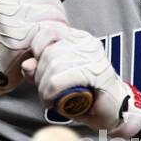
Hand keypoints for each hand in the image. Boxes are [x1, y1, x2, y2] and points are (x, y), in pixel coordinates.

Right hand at [0, 0, 68, 97]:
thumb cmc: (14, 38)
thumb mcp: (25, 12)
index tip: (51, 8)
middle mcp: (5, 2)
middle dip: (59, 13)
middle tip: (55, 28)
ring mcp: (10, 19)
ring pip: (52, 13)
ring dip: (60, 26)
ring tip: (53, 36)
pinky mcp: (19, 37)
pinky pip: (50, 30)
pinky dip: (56, 38)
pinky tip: (50, 45)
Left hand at [23, 23, 140, 135]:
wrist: (113, 111)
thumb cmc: (86, 96)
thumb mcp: (56, 82)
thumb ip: (39, 71)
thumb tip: (27, 65)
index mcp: (77, 38)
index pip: (47, 29)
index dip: (36, 48)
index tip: (38, 69)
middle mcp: (85, 42)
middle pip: (47, 51)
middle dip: (39, 76)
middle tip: (45, 93)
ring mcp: (92, 56)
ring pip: (52, 65)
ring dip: (44, 88)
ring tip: (50, 99)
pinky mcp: (95, 72)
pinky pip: (60, 79)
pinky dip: (51, 92)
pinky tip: (54, 102)